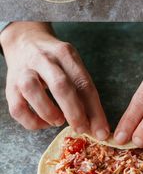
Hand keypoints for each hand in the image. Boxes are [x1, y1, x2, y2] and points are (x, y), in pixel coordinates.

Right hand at [1, 22, 109, 136]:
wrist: (24, 42)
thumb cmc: (54, 60)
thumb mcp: (71, 65)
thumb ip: (83, 92)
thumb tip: (96, 125)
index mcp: (64, 54)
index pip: (83, 83)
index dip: (94, 110)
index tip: (101, 131)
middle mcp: (43, 60)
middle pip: (60, 86)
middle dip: (74, 112)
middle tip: (82, 129)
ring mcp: (23, 72)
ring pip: (33, 92)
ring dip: (49, 113)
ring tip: (59, 121)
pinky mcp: (10, 87)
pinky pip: (18, 109)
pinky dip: (33, 121)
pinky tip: (44, 122)